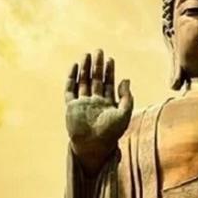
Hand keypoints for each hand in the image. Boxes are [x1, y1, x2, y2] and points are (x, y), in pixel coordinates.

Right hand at [65, 50, 132, 169]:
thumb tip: (126, 79)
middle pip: (95, 79)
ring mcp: (82, 103)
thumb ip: (127, 97)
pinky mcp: (71, 107)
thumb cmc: (111, 133)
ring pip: (83, 82)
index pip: (108, 83)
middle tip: (99, 51)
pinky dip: (72, 78)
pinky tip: (75, 67)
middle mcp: (95, 102)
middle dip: (97, 66)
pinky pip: (70, 90)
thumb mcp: (124, 114)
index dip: (109, 71)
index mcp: (108, 104)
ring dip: (85, 68)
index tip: (111, 59)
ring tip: (87, 54)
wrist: (94, 146)